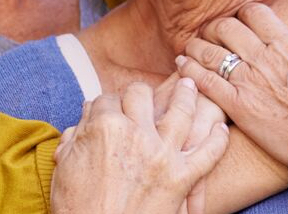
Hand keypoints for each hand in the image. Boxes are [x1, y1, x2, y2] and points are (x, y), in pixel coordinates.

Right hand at [51, 82, 229, 213]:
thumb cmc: (77, 207)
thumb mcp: (66, 167)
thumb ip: (76, 138)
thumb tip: (85, 122)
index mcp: (104, 127)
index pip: (106, 100)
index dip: (105, 105)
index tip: (108, 110)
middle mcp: (136, 134)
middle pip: (140, 94)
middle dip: (138, 94)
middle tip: (143, 97)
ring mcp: (162, 154)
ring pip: (180, 110)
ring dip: (185, 95)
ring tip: (189, 86)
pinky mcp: (182, 178)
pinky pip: (209, 152)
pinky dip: (218, 140)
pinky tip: (221, 129)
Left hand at [176, 0, 287, 169]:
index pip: (255, 13)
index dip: (243, 14)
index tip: (239, 21)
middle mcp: (265, 58)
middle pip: (227, 28)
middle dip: (215, 27)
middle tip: (209, 33)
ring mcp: (251, 82)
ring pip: (211, 52)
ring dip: (196, 46)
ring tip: (190, 48)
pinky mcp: (240, 108)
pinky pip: (206, 82)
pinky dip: (190, 71)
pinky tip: (183, 68)